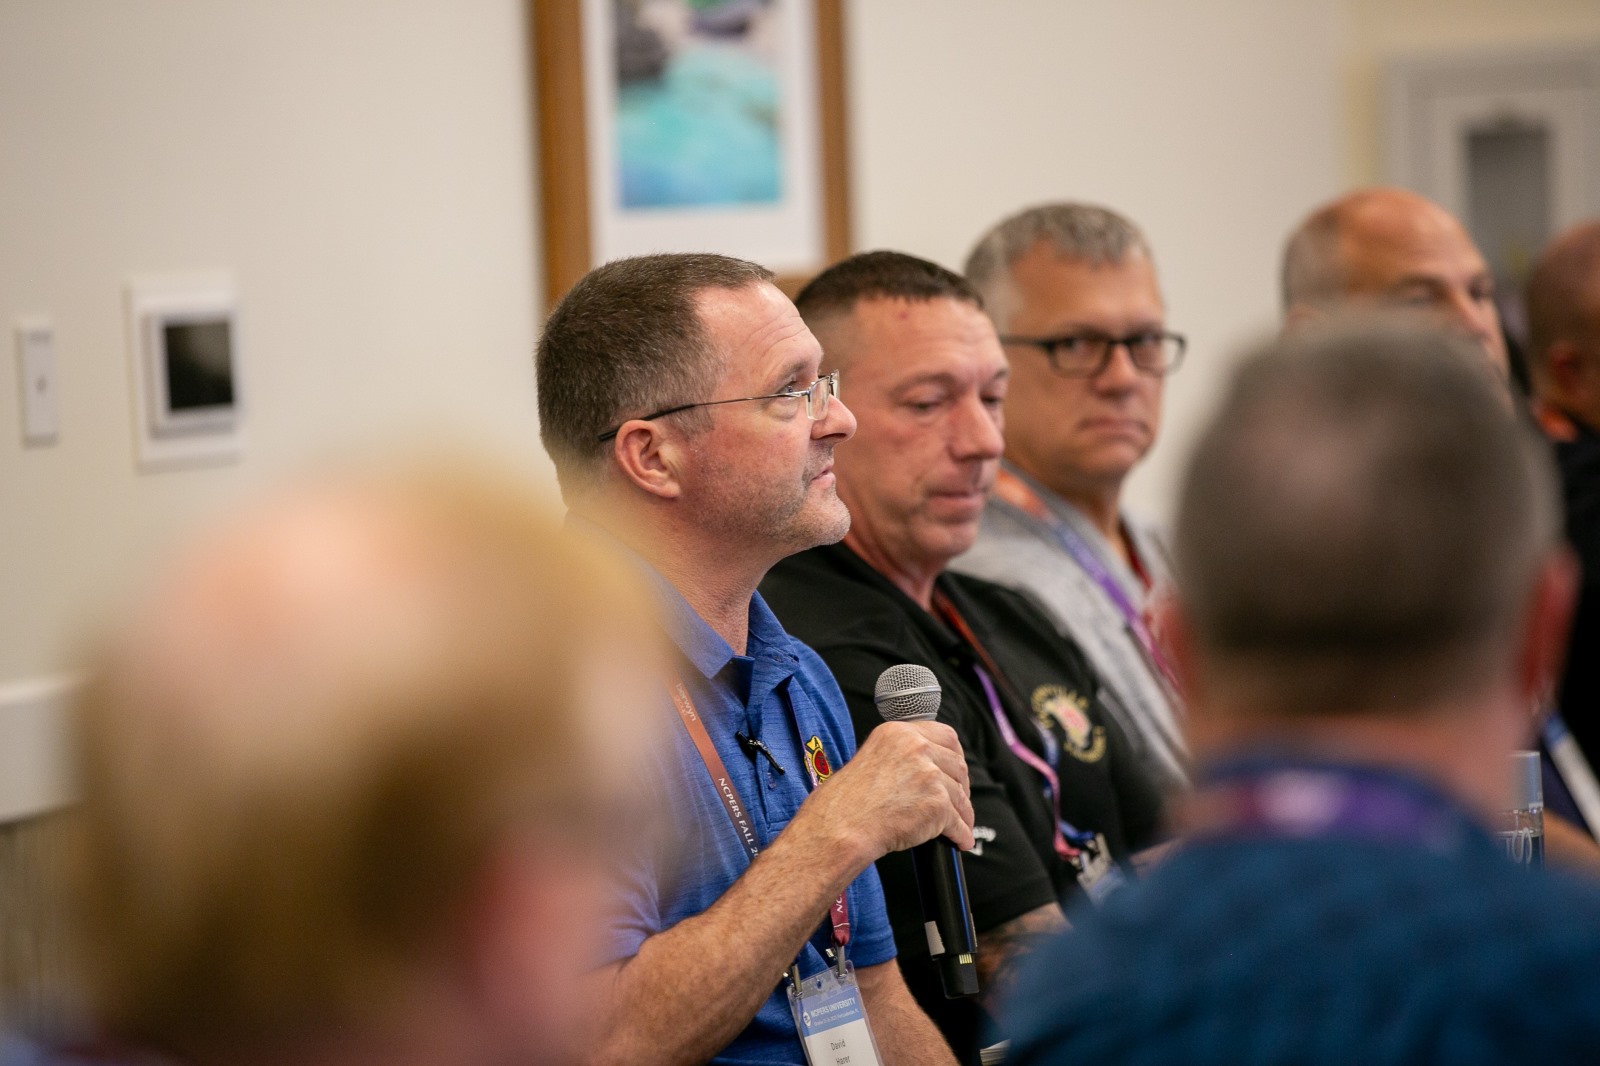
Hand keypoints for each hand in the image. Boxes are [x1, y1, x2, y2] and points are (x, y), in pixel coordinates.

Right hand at [797, 721, 974, 862]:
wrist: (842, 826)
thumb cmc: (848, 801)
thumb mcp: (872, 758)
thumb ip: (901, 755)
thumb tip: (928, 767)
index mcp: (899, 733)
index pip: (946, 736)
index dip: (955, 756)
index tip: (956, 769)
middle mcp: (917, 748)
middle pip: (957, 765)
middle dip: (961, 785)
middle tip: (958, 800)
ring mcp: (930, 776)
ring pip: (960, 796)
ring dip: (963, 813)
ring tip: (960, 826)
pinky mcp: (938, 804)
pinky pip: (959, 822)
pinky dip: (962, 834)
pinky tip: (960, 840)